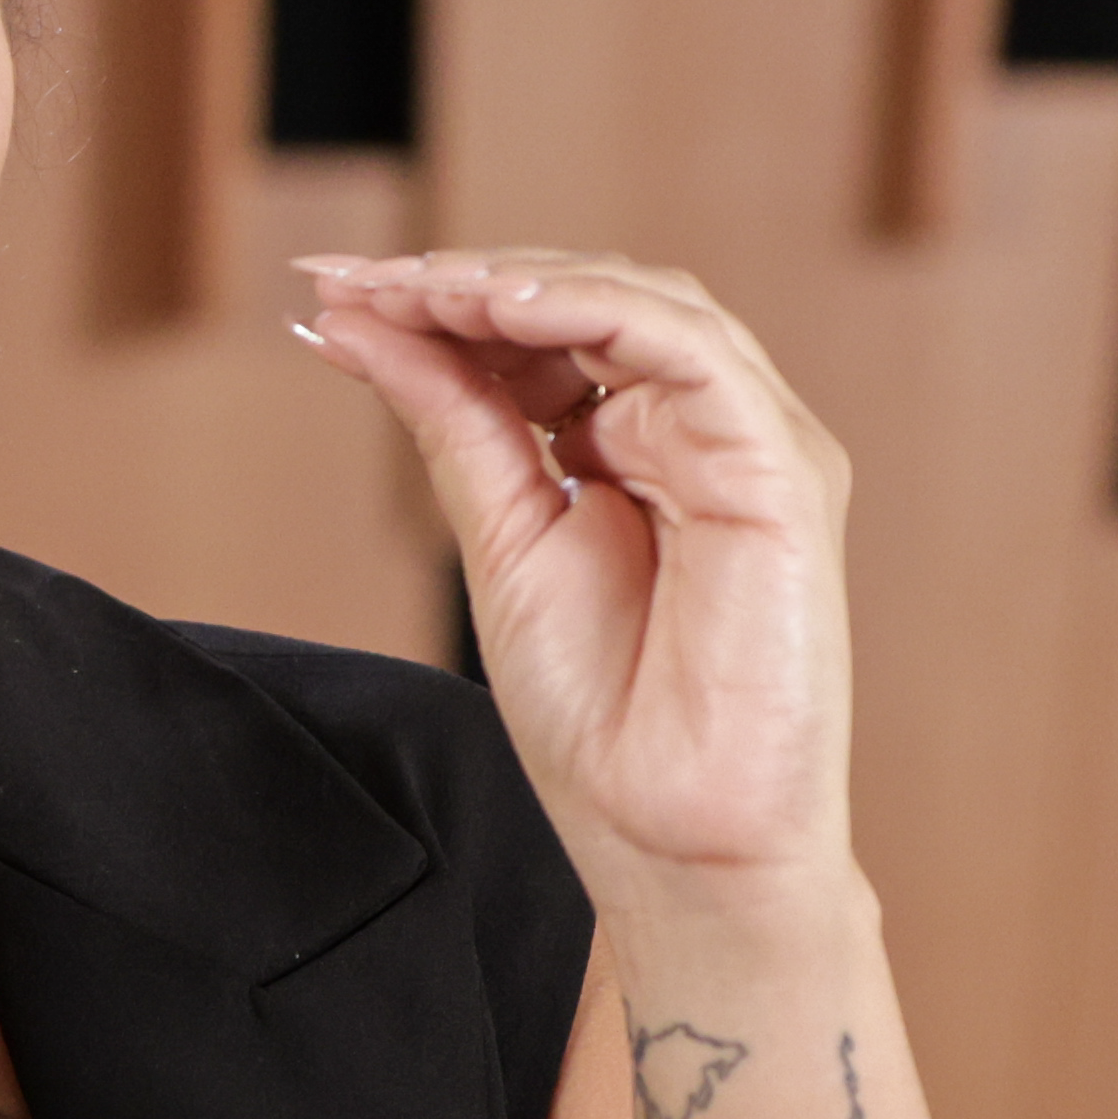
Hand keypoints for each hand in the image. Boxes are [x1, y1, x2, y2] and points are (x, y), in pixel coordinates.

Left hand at [292, 253, 854, 900]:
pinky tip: (505, 310)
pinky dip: (598, 313)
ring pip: (644, 304)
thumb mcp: (500, 541)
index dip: (441, 304)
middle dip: (464, 280)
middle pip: (589, 302)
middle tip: (357, 278)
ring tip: (417, 286)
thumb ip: (451, 425)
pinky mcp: (782, 471)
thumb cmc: (603, 720)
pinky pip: (693, 353)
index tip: (335, 293)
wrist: (675, 840)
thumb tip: (362, 326)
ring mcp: (748, 444)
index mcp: (637, 448)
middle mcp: (700, 430)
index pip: (544, 335)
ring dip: (519, 282)